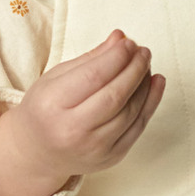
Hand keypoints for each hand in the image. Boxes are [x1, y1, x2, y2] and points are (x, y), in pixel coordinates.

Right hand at [0, 30, 165, 195]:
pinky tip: (156, 83)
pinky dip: (151, 103)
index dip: (116, 57)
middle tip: (143, 51)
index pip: (93, 77)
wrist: (39, 154)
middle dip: (134, 69)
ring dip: (144, 84)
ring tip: (146, 65)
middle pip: (115, 96)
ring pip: (130, 112)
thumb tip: (120, 38)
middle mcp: (72, 131)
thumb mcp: (56, 79)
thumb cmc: (46, 109)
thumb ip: (91, 59)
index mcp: (52, 105)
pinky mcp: (111, 157)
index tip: (129, 42)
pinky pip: (138, 128)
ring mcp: (93, 148)